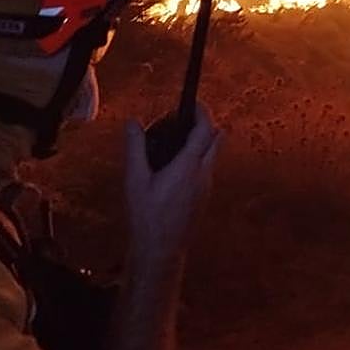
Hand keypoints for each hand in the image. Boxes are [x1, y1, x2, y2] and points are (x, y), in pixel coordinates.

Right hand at [124, 104, 221, 272]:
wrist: (162, 246)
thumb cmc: (147, 213)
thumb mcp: (135, 179)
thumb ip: (135, 148)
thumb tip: (132, 123)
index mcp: (189, 165)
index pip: (206, 130)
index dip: (203, 113)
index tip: (194, 103)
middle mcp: (204, 172)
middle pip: (217, 139)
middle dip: (205, 124)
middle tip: (184, 120)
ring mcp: (207, 184)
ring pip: (214, 154)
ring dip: (203, 141)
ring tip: (176, 139)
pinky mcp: (205, 194)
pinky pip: (208, 167)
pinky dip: (199, 156)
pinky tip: (176, 163)